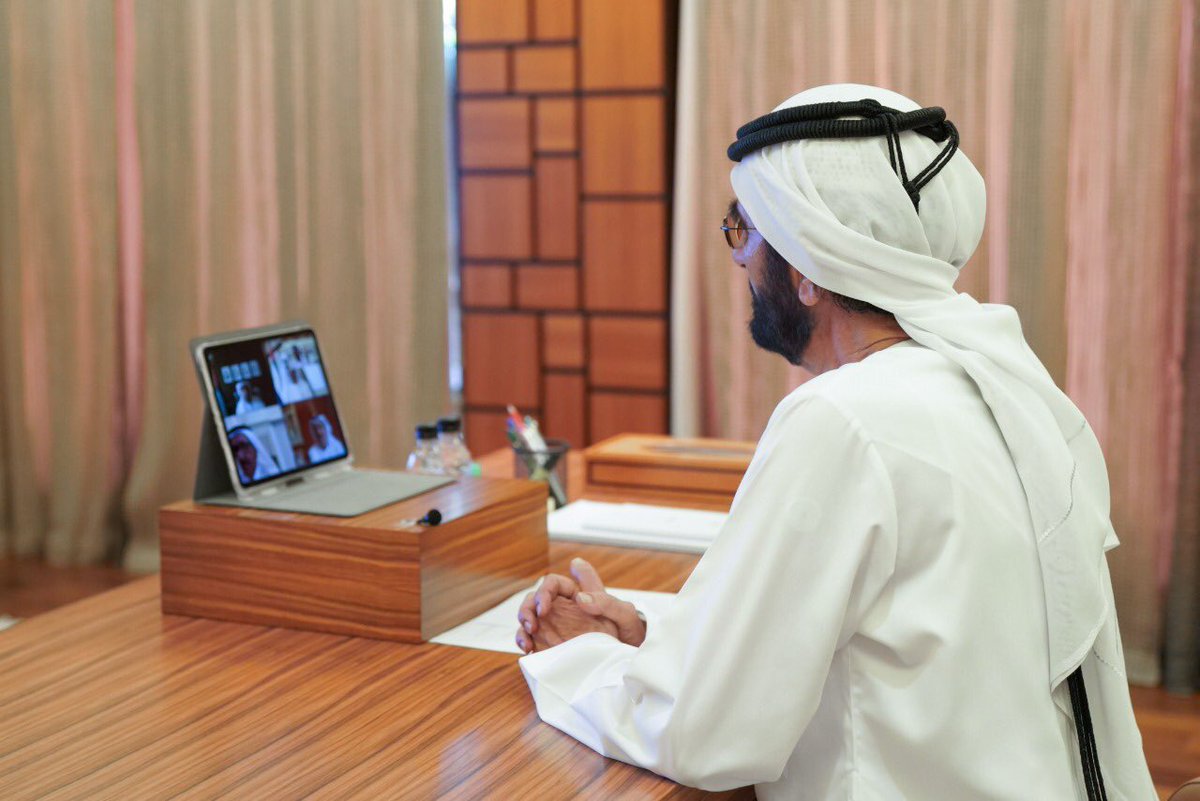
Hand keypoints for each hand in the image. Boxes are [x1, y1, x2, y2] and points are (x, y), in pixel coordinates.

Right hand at [515, 558, 647, 653]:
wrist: (630, 663)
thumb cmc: (631, 633)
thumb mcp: (625, 614)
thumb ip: (606, 602)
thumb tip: (580, 599)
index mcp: (579, 595)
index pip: (554, 583)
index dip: (545, 590)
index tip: (545, 606)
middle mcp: (563, 609)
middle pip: (535, 598)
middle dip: (528, 607)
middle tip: (533, 622)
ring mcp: (555, 628)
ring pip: (528, 617)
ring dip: (522, 624)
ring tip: (527, 639)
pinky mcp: (551, 646)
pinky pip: (530, 640)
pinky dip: (524, 642)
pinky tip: (528, 649)